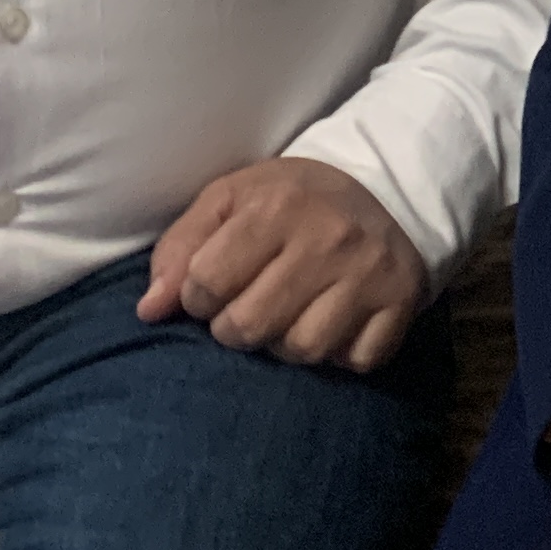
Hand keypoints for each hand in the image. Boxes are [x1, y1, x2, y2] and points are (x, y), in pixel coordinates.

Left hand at [137, 155, 427, 368]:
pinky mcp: (401, 303)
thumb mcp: (231, 199)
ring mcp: (368, 274)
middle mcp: (327, 239)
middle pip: (248, 326)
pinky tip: (335, 323)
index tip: (213, 287)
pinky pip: (354, 360)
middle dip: (235, 327)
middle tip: (249, 306)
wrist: (388, 189)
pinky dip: (338, 354)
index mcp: (278, 206)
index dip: (197, 296)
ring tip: (289, 316)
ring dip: (285, 344)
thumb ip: (181, 247)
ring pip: (300, 351)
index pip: (205, 283)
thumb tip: (150, 310)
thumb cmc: (292, 200)